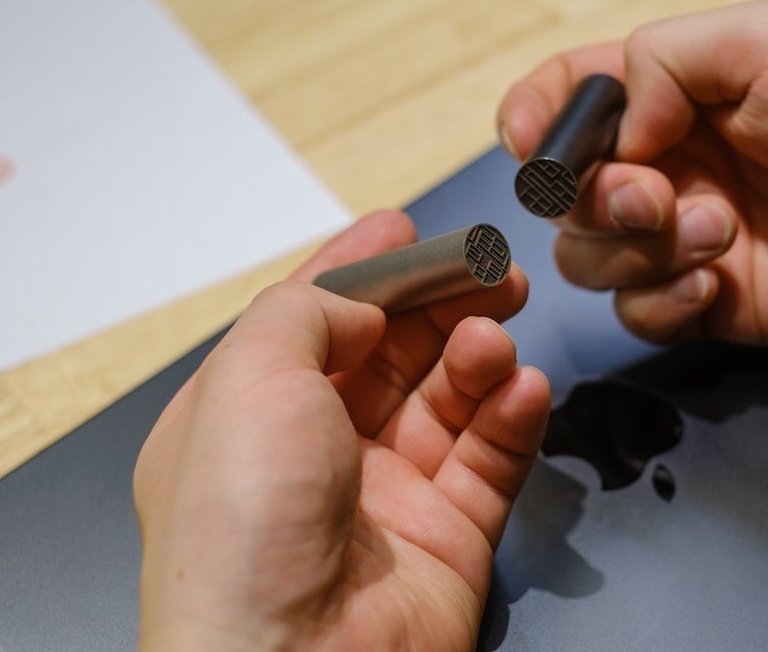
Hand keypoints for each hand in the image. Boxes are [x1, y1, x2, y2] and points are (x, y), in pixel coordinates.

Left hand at [133, 209, 550, 651]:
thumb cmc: (244, 527)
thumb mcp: (249, 376)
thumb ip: (308, 309)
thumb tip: (365, 301)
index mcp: (246, 416)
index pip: (313, 321)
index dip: (362, 269)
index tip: (408, 227)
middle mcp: (313, 454)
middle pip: (392, 352)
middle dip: (440, 300)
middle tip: (490, 267)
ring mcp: (384, 498)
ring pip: (448, 399)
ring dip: (478, 354)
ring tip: (496, 334)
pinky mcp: (448, 539)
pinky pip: (490, 460)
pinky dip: (512, 416)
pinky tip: (523, 388)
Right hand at [498, 0, 767, 344]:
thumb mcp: (763, 39)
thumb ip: (661, 61)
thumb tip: (613, 133)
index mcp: (664, 96)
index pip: (558, 102)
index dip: (530, 122)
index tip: (536, 146)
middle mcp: (661, 166)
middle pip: (561, 195)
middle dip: (595, 199)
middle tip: (661, 197)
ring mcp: (679, 238)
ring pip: (587, 258)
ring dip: (635, 250)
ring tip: (720, 234)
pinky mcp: (706, 302)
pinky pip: (635, 315)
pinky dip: (660, 302)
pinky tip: (716, 284)